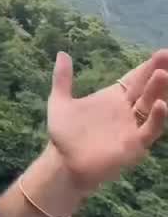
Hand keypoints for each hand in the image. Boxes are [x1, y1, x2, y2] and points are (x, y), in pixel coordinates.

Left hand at [46, 49, 167, 193]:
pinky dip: (157, 118)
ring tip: (164, 74)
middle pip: (147, 88)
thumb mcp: (60, 102)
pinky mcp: (134, 145)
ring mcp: (132, 127)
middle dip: (158, 72)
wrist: (63, 163)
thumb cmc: (64, 135)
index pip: (135, 79)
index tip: (162, 52)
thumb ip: (62, 78)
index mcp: (114, 98)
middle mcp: (127, 111)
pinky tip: (160, 105)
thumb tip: (62, 53)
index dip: (147, 66)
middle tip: (167, 55)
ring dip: (158, 90)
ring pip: (150, 106)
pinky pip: (149, 130)